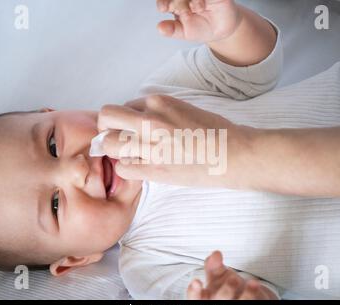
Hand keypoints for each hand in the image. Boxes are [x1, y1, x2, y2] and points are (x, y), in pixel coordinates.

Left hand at [97, 95, 253, 186]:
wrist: (233, 153)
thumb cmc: (215, 131)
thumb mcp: (184, 108)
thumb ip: (160, 111)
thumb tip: (141, 120)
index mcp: (159, 102)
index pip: (125, 106)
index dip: (127, 119)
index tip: (135, 129)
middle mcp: (149, 120)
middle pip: (106, 117)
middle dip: (108, 127)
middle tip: (119, 138)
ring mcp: (149, 144)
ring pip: (109, 143)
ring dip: (116, 149)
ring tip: (130, 155)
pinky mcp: (153, 168)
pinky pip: (122, 167)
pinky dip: (127, 168)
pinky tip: (140, 168)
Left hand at [156, 0, 241, 41]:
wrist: (220, 30)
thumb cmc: (200, 28)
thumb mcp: (185, 32)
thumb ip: (172, 30)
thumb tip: (160, 28)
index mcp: (174, 4)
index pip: (164, 0)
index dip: (163, 2)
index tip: (163, 8)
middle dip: (178, 1)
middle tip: (184, 11)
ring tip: (198, 8)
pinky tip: (203, 5)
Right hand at [187, 251, 277, 299]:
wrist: (245, 294)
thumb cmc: (227, 286)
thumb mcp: (216, 276)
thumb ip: (213, 265)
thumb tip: (216, 255)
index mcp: (205, 297)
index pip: (195, 297)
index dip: (194, 291)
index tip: (196, 282)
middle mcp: (217, 304)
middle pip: (219, 300)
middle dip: (226, 290)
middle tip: (233, 278)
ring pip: (237, 302)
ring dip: (244, 293)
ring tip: (250, 281)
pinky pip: (249, 301)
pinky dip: (252, 292)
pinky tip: (254, 284)